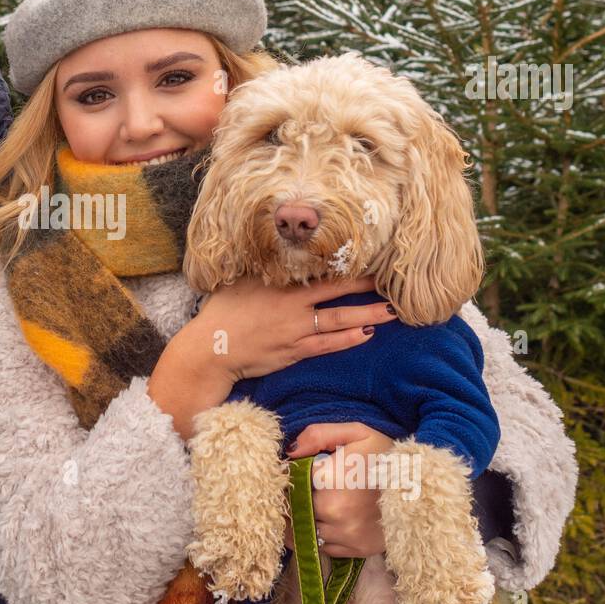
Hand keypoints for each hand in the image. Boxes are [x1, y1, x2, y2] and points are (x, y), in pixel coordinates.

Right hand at [187, 273, 397, 383]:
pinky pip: (328, 345)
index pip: (322, 270)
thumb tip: (274, 252)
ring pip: (340, 321)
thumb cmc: (221, 312)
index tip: (369, 256)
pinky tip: (366, 334)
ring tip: (391, 312)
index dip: (347, 265)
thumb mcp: (238, 281)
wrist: (210, 349)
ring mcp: (296, 330)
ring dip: (368, 316)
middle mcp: (293, 305)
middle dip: (368, 287)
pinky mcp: (294, 352)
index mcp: (281, 283)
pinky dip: (348, 340)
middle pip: (339, 292)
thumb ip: (261, 269)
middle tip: (394, 281)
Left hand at [285, 422, 395, 558]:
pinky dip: (324, 537)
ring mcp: (345, 533)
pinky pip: (325, 547)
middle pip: (295, 510)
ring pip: (307, 532)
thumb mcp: (356, 432)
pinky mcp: (357, 550)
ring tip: (321, 506)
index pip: (290, 482)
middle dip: (296, 501)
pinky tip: (334, 521)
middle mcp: (333, 510)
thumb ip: (317, 435)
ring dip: (308, 521)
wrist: (425, 486)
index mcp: (328, 479)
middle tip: (309, 491)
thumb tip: (290, 453)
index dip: (291, 478)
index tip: (298, 474)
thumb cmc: (387, 456)